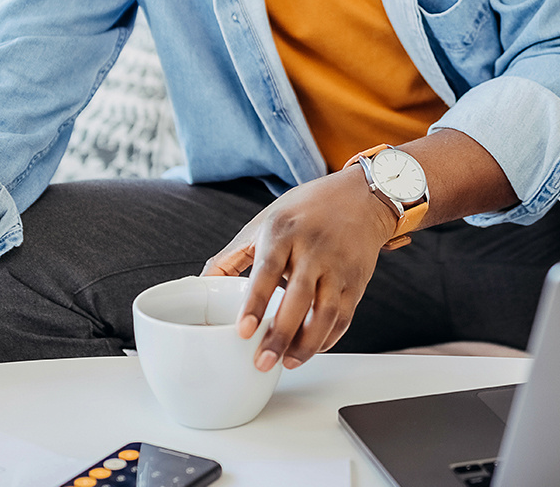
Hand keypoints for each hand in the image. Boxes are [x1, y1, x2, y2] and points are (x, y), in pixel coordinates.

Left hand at [201, 166, 396, 371]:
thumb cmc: (305, 211)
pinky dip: (328, 338)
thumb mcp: (264, 223)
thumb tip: (200, 284)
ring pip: (326, 312)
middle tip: (263, 361)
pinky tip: (312, 349)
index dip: (255, 303)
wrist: (360, 197)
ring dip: (307, 344)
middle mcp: (314, 248)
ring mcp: (338, 266)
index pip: (267, 270)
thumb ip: (231, 256)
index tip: (244, 330)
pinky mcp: (357, 281)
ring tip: (288, 363)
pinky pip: (344, 316)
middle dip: (281, 334)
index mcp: (284, 232)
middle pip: (298, 297)